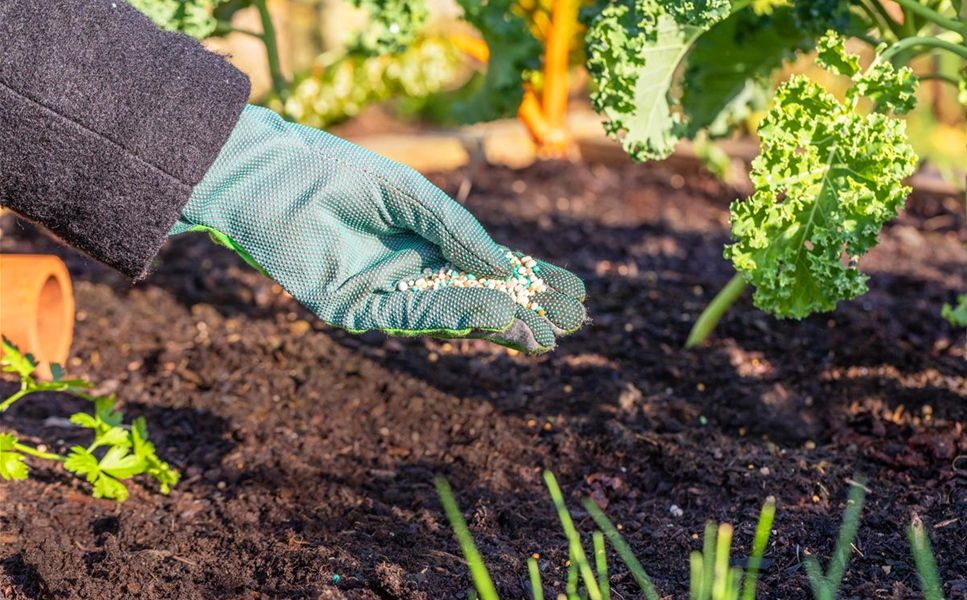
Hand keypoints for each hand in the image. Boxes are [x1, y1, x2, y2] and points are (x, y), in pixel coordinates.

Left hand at [172, 106, 586, 352]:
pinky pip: (415, 317)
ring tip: (547, 331)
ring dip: (501, 324)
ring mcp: (386, 295)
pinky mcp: (357, 313)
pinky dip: (458, 315)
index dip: (532, 280)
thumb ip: (458, 233)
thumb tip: (506, 272)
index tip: (574, 293)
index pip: (490, 268)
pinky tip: (499, 315)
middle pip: (479, 297)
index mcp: (428, 242)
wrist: (272, 177)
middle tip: (572, 323)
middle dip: (526, 309)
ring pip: (453, 315)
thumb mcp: (413, 196)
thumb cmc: (339, 173)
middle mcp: (412, 273)